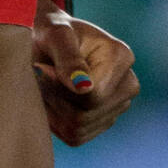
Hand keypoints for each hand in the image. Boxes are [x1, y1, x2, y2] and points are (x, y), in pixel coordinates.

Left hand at [31, 0, 138, 146]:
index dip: (59, 88)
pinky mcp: (104, 122)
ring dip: (52, 111)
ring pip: (77, 129)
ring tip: (45, 85)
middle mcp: (128, 84)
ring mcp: (119, 106)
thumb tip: (85, 88)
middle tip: (39, 75)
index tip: (39, 68)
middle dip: (54, 99)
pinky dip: (56, 122)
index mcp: (121, 57)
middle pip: (84, 115)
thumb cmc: (52, 30)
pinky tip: (52, 99)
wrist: (52, 41)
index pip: (91, 96)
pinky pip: (75, 136)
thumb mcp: (54, 34)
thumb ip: (67, 58)